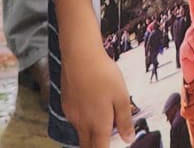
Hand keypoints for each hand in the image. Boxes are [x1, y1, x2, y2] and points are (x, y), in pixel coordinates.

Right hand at [63, 32, 135, 146]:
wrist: (80, 56)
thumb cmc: (104, 75)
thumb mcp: (121, 96)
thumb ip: (124, 120)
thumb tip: (128, 139)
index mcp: (98, 125)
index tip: (108, 147)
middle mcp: (82, 124)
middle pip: (87, 146)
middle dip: (95, 147)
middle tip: (103, 141)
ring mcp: (72, 114)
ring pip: (80, 132)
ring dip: (89, 133)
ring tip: (100, 119)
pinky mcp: (65, 104)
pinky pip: (74, 119)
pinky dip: (82, 120)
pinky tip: (89, 105)